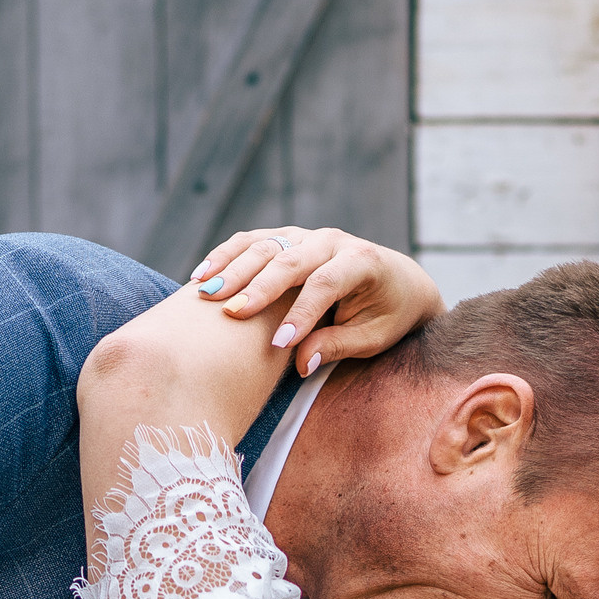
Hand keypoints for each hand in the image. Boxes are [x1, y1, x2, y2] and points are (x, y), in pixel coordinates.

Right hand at [191, 226, 444, 374]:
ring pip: (266, 244)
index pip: (324, 284)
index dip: (300, 314)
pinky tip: (202, 275)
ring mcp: (308, 235)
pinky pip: (253, 241)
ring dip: (233, 268)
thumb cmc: (387, 315)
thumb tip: (302, 363)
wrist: (397, 280)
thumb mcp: (374, 338)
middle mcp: (332, 241)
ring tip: (204, 293)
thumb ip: (339, 345)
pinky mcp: (290, 237)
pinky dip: (227, 255)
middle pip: (289, 259)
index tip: (278, 346)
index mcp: (361, 261)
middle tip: (230, 314)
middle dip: (258, 288)